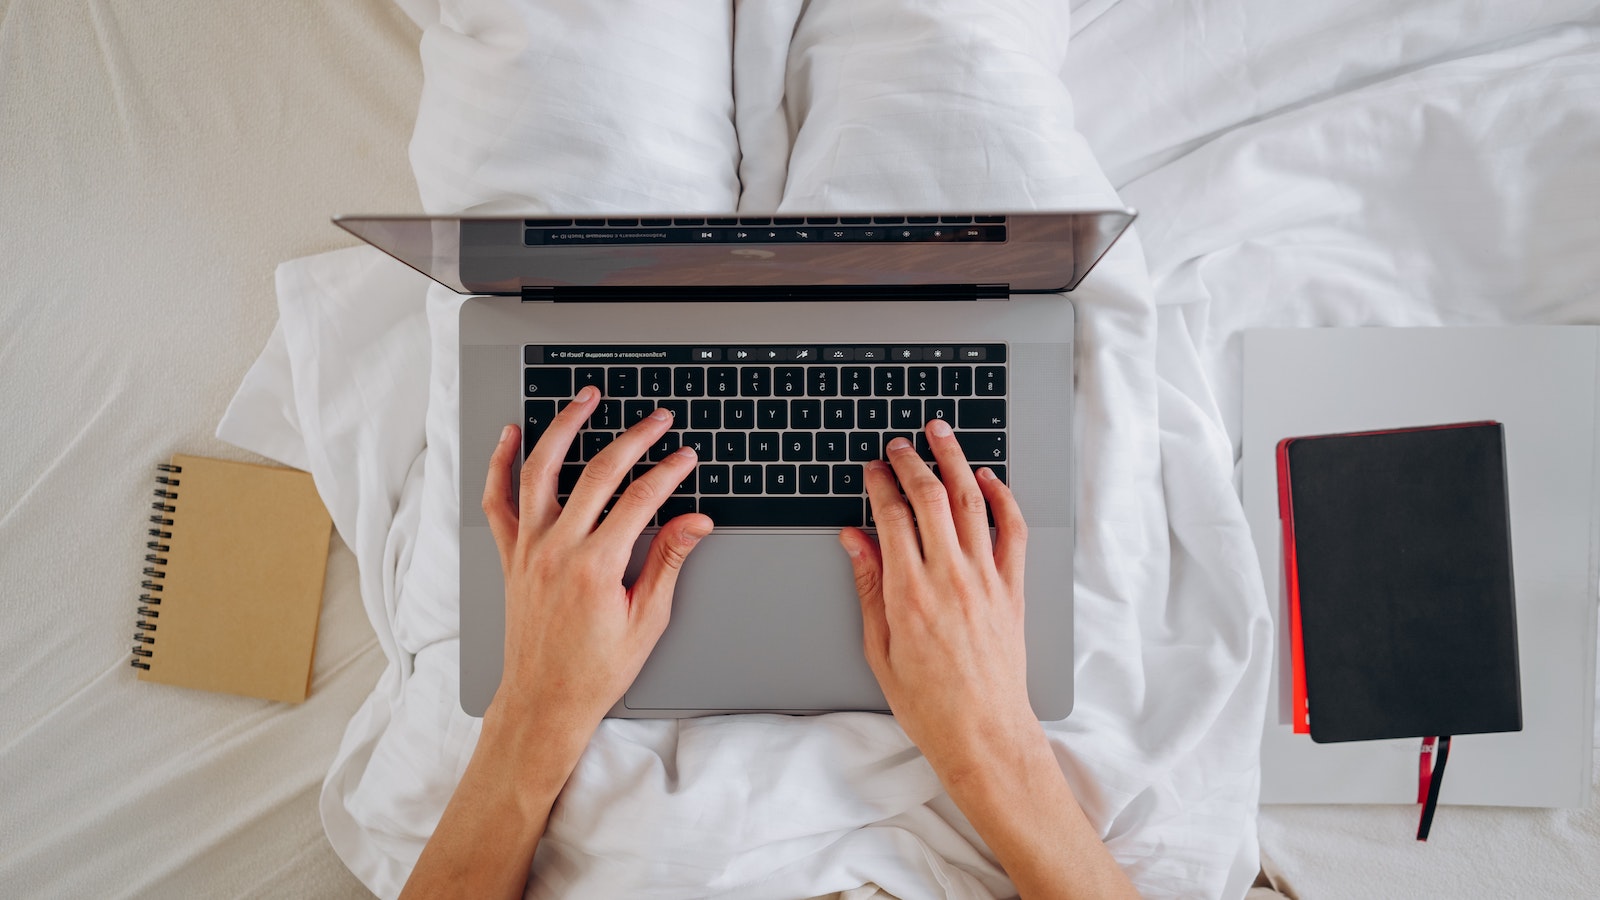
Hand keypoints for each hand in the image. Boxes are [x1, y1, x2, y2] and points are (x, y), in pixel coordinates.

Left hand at [480, 385, 713, 737]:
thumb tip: (694, 522)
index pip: (641, 499)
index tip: (686, 457)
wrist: (544, 700)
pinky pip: (497, 500)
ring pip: (542, 470)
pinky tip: (511, 435)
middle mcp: (557, 549)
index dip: (669, 472)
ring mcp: (528, 548)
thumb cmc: (595, 669)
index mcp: (596, 567)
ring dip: (564, 427)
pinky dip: (500, 463)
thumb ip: (667, 562)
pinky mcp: (510, 554)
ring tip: (586, 399)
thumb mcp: (646, 620)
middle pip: (599, 473)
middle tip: (657, 419)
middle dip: (634, 438)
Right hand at [838, 418, 1034, 781]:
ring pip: (972, 501)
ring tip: (941, 435)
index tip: (872, 468)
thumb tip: (854, 539)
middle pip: (930, 498)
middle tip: (899, 444)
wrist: (983, 733)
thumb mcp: (879, 648)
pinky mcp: (1013, 588)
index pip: (891, 516)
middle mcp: (950, 578)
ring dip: (955, 461)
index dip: (879, 484)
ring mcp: (987, 580)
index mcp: (909, 593)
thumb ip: (868, 586)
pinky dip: (1002, 497)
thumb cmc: (928, 702)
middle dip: (911, 461)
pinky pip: (1013, 529)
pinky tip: (988, 479)